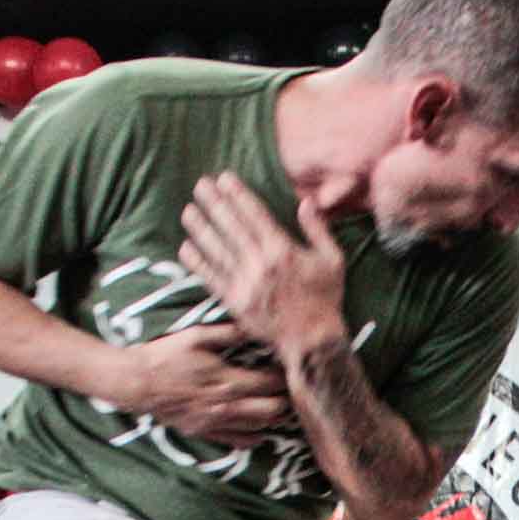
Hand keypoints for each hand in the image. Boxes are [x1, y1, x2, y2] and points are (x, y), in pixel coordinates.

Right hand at [111, 322, 291, 443]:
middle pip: (273, 411)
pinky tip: (258, 429)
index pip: (271, 383)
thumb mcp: (197, 336)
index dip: (285, 377)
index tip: (288, 368)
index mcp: (229, 379)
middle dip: (286, 401)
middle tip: (289, 391)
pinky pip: (238, 442)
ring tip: (277, 407)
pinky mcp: (205, 432)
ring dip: (273, 419)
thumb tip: (255, 326)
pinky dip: (254, 437)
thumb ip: (229, 333)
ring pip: (260, 428)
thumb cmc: (166, 356)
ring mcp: (217, 422)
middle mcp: (227, 405)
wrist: (137, 383)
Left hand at [179, 175, 347, 356]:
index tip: (224, 179)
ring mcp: (245, 284)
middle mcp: (260, 265)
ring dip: (201, 228)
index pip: (254, 215)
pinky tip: (186, 247)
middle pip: (232, 227)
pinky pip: (212, 278)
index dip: (237, 195)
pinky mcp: (235, 303)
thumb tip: (306, 201)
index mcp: (283, 250)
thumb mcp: (333, 260)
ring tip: (188, 210)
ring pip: (217, 250)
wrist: (313, 341)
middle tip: (200, 185)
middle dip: (215, 204)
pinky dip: (198, 263)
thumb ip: (318, 229)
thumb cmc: (326, 298)